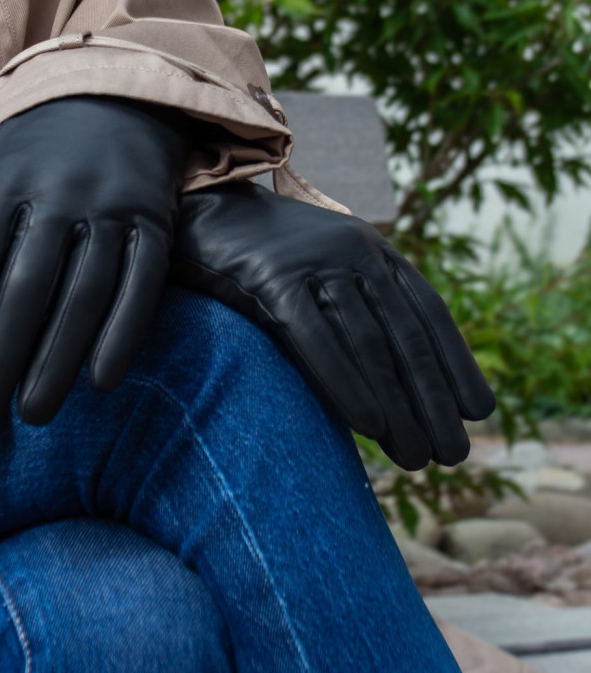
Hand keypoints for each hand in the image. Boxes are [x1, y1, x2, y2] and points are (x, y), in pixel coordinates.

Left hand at [0, 97, 187, 426]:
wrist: (120, 94)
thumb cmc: (37, 147)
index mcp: (6, 182)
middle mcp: (59, 193)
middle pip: (27, 288)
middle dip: (1, 357)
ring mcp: (111, 208)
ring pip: (84, 296)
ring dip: (58, 360)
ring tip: (34, 412)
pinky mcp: (154, 222)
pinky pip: (141, 287)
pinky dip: (122, 335)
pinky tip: (101, 379)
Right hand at [172, 183, 494, 470]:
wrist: (196, 216)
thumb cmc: (260, 261)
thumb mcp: (320, 277)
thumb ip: (356, 314)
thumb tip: (394, 392)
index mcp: (372, 249)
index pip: (428, 311)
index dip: (456, 361)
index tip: (478, 411)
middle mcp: (353, 251)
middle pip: (405, 334)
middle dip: (433, 399)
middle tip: (452, 454)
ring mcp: (312, 261)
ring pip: (368, 340)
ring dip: (399, 404)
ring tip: (415, 457)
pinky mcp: (271, 278)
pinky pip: (315, 336)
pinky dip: (345, 381)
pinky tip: (368, 424)